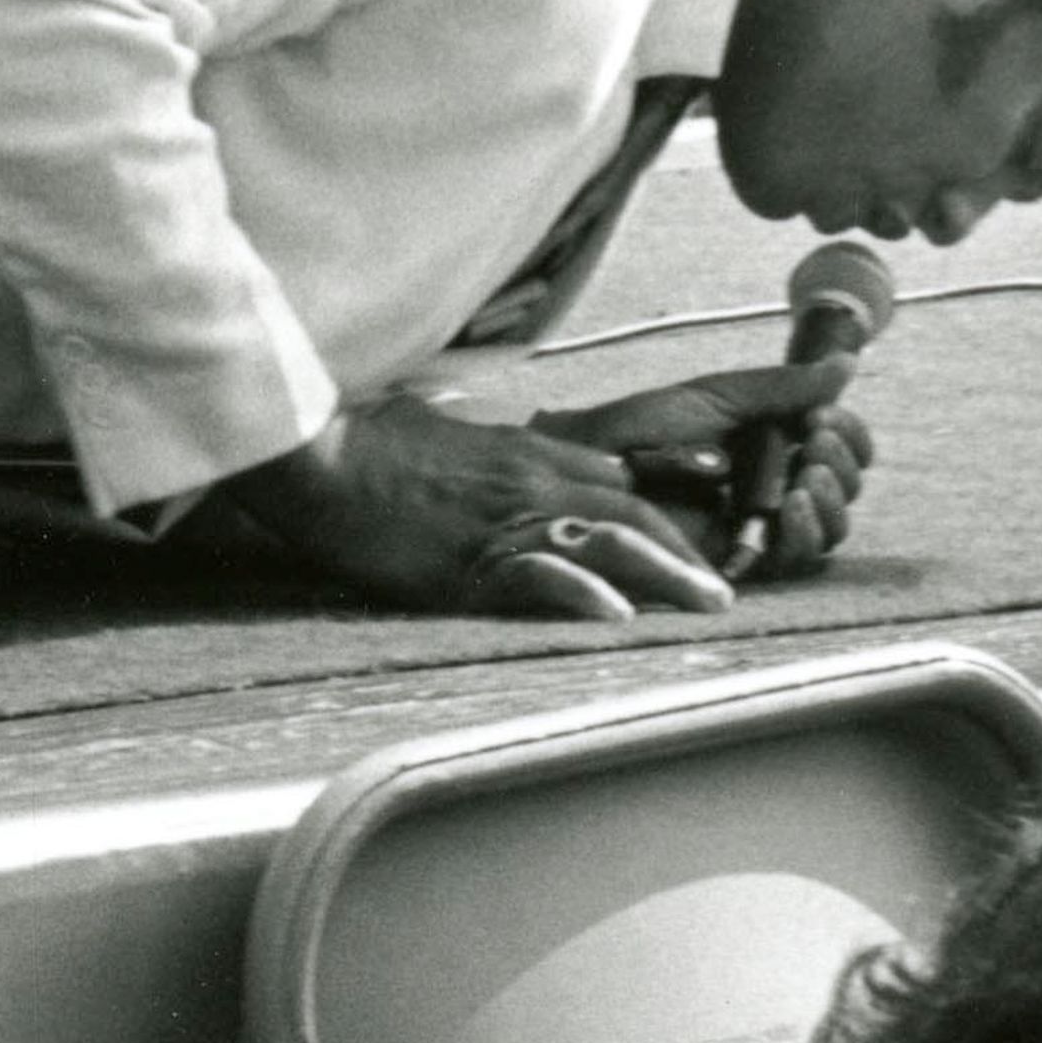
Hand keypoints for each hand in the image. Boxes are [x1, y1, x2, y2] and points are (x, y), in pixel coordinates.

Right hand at [215, 394, 734, 617]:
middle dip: (686, 552)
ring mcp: (502, 521)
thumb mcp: (442, 429)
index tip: (692, 554)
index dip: (663, 521)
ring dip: (666, 573)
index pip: (615, 485)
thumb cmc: (367, 443)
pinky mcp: (466, 560)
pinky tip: (614, 614)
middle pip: (630, 512)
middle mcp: (529, 483)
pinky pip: (536, 575)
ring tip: (707, 605)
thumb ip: (481, 442)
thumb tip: (486, 450)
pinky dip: (580, 593)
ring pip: (607, 540)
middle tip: (723, 593)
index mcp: (525, 453)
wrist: (319, 459)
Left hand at [535, 357, 880, 583]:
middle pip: (842, 491)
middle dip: (842, 466)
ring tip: (807, 478)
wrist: (591, 462)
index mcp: (776, 447)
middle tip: (816, 445)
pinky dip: (803, 533)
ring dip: (830, 501)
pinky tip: (790, 506)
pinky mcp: (739, 562)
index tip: (825, 417)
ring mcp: (758, 529)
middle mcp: (774, 490)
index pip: (839, 450)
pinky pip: (793, 559)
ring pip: (828, 529)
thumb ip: (782, 387)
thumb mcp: (719, 396)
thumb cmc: (643, 428)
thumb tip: (847, 364)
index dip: (848, 436)